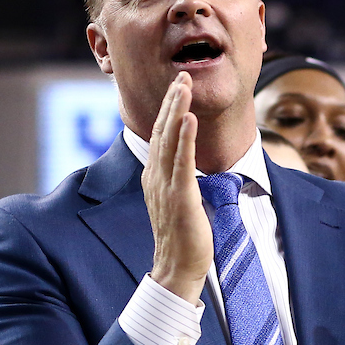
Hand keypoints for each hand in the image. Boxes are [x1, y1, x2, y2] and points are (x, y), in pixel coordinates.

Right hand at [144, 72, 211, 304]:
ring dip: (176, 109)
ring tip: (184, 85)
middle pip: (162, 131)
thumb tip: (186, 167)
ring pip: (169, 140)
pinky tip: (188, 117)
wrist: (177, 269)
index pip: (160, 137)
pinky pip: (181, 162)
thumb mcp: (178, 202)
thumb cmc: (183, 240)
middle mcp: (156, 178)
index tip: (178, 87)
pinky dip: (185, 137)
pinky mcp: (180, 197)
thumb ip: (178, 181)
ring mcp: (165, 187)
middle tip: (181, 74)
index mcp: (155, 178)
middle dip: (172, 101)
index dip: (168, 110)